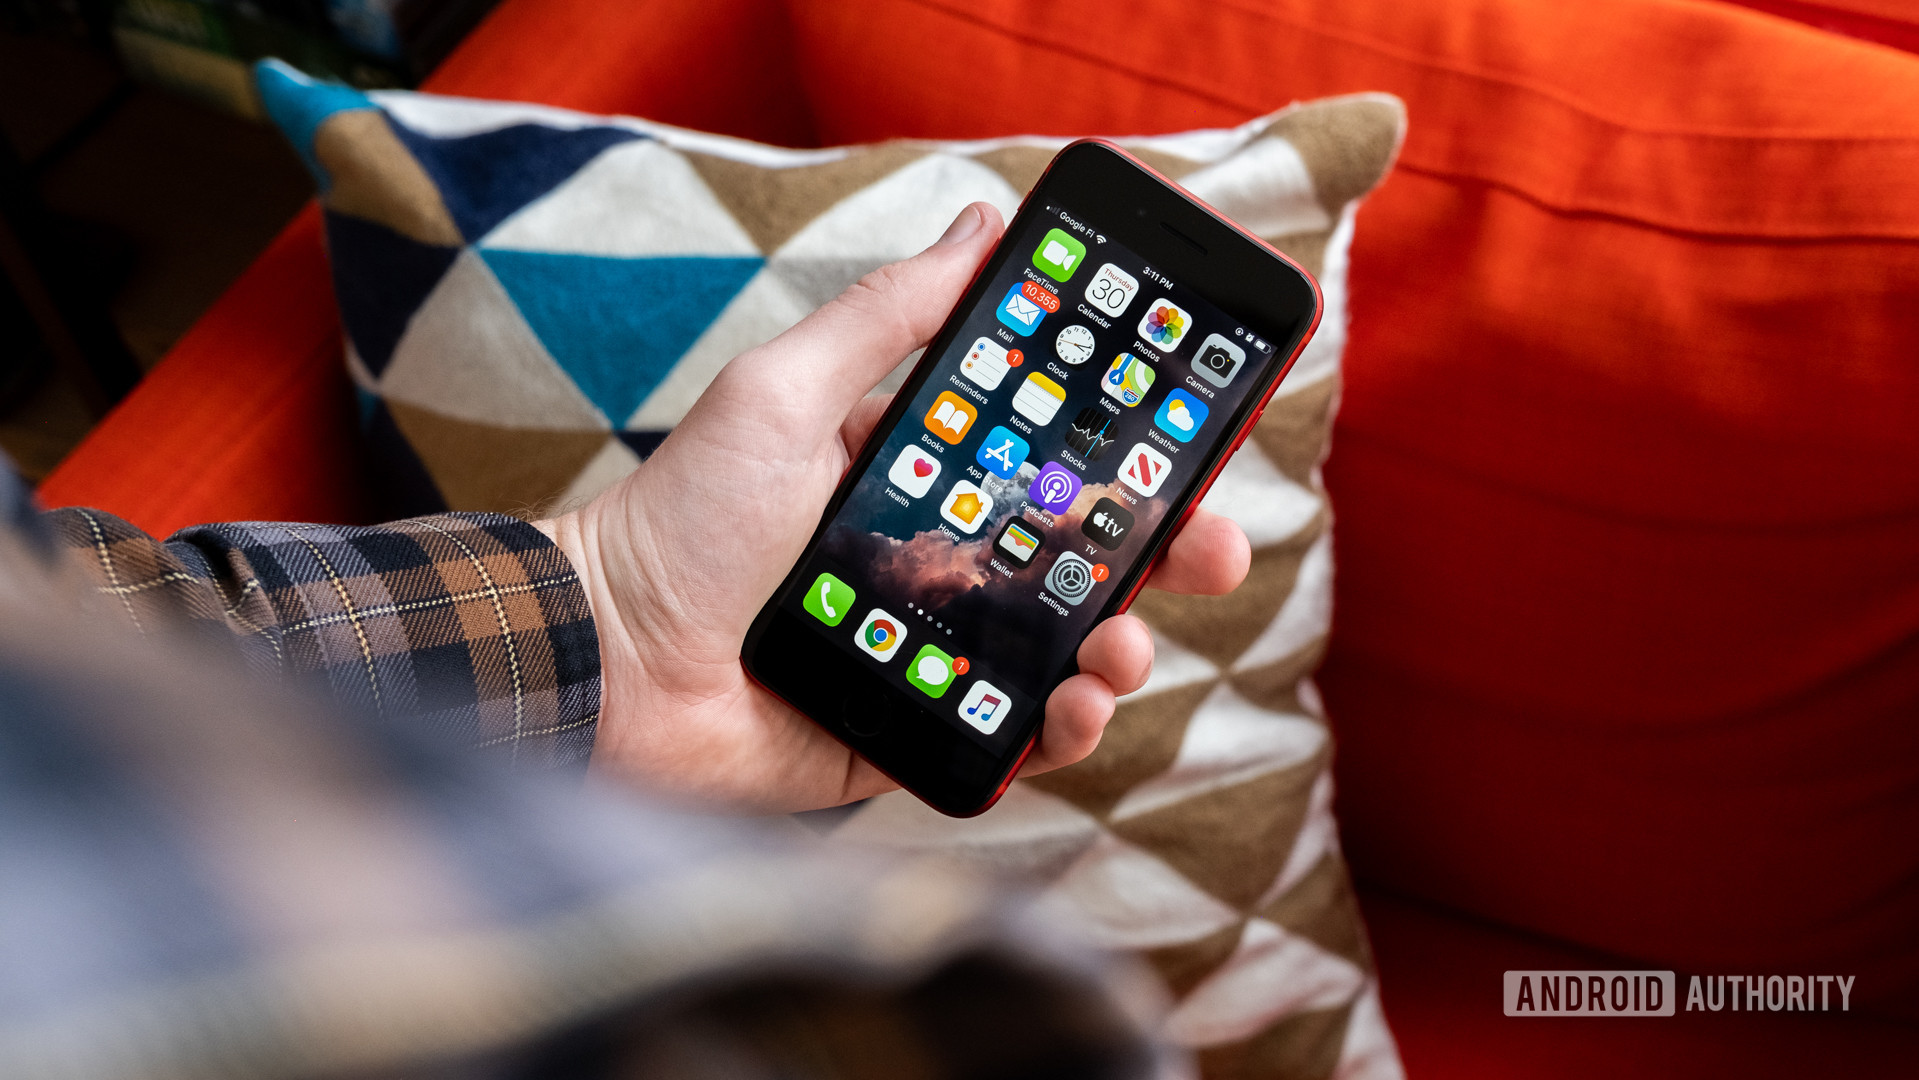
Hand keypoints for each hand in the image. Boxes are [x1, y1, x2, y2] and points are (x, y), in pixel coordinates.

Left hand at [540, 203, 1250, 812]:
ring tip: (1122, 645)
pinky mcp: (915, 734)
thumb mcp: (785, 391)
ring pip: (1066, 652)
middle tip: (1214, 552)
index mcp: (920, 482)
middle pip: (1082, 560)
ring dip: (1124, 646)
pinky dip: (1063, 731)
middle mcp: (936, 566)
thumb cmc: (681, 518)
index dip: (1130, 457)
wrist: (603, 661)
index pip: (1050, 464)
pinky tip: (1074, 708)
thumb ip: (888, 315)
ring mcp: (931, 653)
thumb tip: (980, 222)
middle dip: (1166, 554)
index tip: (1197, 444)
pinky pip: (1013, 737)